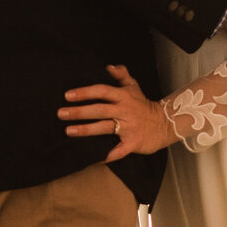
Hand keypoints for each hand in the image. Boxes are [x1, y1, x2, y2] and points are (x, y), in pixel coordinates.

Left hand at [59, 65, 174, 160]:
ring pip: (105, 128)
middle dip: (79, 112)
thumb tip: (108, 67)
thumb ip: (121, 75)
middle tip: (61, 113)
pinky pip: (117, 151)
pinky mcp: (133, 143)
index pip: (102, 91)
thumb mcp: (134, 87)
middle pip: (100, 110)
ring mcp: (129, 127)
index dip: (85, 92)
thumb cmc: (144, 106)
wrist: (164, 124)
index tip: (68, 95)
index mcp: (124, 96)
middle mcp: (125, 111)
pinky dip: (106, 156)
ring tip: (68, 131)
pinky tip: (92, 159)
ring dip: (86, 130)